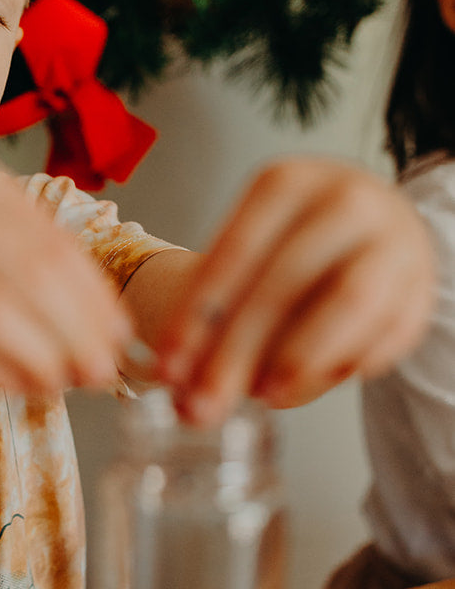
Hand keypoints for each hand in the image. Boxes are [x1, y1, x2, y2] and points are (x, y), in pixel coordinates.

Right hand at [0, 152, 131, 393]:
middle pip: (25, 274)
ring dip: (39, 355)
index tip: (120, 332)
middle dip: (76, 329)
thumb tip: (91, 307)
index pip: (43, 236)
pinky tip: (17, 385)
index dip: (90, 292)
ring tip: (67, 382)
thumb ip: (4, 238)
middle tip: (105, 370)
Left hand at [156, 157, 435, 423]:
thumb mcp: (248, 263)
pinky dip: (346, 364)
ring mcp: (392, 239)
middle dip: (236, 352)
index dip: (197, 315)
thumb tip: (188, 403)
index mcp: (286, 183)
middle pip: (284, 281)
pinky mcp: (421, 286)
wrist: (373, 230)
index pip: (234, 250)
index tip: (168, 368)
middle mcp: (344, 199)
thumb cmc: (294, 251)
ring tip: (263, 398)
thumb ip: (214, 323)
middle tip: (204, 405)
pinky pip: (387, 332)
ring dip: (301, 357)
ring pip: (348, 300)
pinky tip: (306, 386)